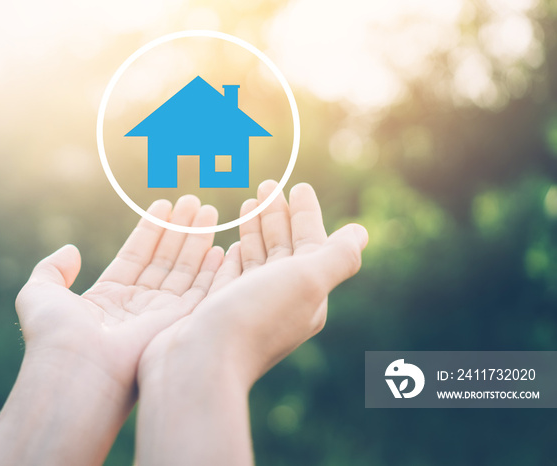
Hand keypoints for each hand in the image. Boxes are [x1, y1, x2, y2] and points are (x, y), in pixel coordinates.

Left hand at [0, 195, 223, 465]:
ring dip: (198, 240)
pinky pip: (201, 292)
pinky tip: (220, 247)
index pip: (135, 256)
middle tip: (195, 202)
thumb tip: (70, 249)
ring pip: (184, 271)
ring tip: (209, 211)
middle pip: (164, 260)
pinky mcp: (179, 325)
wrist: (76, 369)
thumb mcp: (39, 292)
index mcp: (108, 298)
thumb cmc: (55, 335)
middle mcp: (137, 306)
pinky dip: (213, 271)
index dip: (151, 230)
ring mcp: (159, 316)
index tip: (165, 205)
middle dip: (180, 231)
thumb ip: (53, 269)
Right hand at [136, 181, 367, 465]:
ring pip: (256, 259)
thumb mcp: (307, 281)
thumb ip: (337, 256)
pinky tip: (228, 243)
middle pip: (283, 248)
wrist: (200, 364)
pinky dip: (233, 254)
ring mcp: (247, 306)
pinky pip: (230, 274)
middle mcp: (280, 301)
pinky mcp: (217, 310)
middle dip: (278, 216)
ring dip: (255, 229)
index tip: (298, 186)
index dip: (306, 215)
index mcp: (307, 294)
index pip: (311, 244)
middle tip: (268, 186)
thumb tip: (361, 233)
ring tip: (249, 202)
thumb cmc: (255, 318)